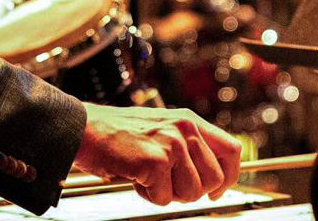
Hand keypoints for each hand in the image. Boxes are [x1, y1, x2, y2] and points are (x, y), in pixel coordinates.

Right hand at [72, 104, 240, 204]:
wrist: (86, 128)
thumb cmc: (118, 133)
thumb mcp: (161, 130)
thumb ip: (187, 145)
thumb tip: (213, 177)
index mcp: (189, 120)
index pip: (231, 150)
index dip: (228, 176)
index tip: (215, 190)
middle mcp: (184, 128)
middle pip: (215, 178)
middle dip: (192, 190)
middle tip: (167, 181)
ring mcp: (172, 143)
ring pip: (192, 192)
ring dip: (168, 193)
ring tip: (147, 174)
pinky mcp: (156, 160)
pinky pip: (164, 198)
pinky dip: (148, 195)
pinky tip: (135, 175)